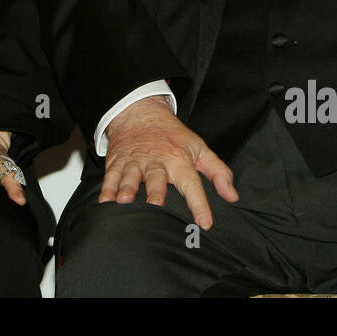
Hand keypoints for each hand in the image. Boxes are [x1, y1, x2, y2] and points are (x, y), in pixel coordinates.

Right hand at [101, 96, 237, 229]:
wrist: (141, 113)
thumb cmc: (172, 136)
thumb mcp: (200, 149)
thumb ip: (218, 172)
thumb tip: (233, 196)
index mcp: (180, 161)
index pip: (192, 184)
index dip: (200, 204)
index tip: (205, 223)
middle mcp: (157, 162)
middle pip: (156, 179)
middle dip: (155, 193)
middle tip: (155, 206)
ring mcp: (135, 162)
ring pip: (130, 176)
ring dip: (127, 189)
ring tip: (123, 201)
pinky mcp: (118, 162)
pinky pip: (111, 176)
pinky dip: (106, 189)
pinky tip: (104, 202)